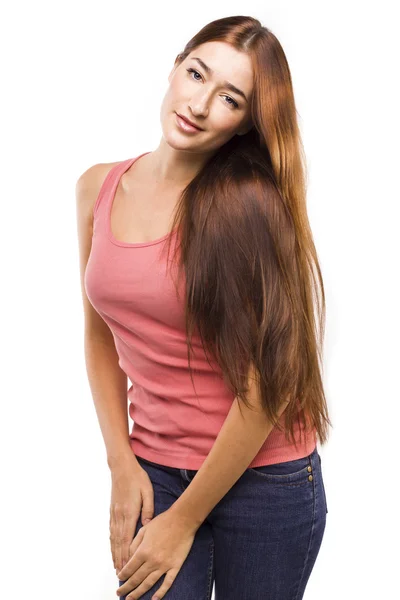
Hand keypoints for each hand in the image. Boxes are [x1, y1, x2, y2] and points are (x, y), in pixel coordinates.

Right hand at [109, 457, 154, 574]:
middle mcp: (120, 515)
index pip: (128, 537)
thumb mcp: (147, 491)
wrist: (122, 468)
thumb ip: (148, 509)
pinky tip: (112, 547)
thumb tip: (147, 525)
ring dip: (114, 552)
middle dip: (120, 558)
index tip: (127, 566)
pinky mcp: (112, 510)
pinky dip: (111, 541)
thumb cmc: (137, 478)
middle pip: (119, 541)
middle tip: (121, 573)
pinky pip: (111, 530)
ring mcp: (114, 513)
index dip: (127, 553)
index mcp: (130, 511)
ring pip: (113, 537)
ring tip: (116, 565)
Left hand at [116, 508, 197, 599]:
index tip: (119, 578)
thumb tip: (127, 558)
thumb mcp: (144, 530)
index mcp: (143, 551)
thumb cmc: (163, 522)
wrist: (182, 520)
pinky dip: (160, 593)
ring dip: (138, 592)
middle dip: (126, 587)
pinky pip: (167, 583)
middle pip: (136, 578)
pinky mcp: (175, 567)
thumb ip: (134, 544)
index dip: (122, 575)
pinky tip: (154, 599)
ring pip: (148, 583)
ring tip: (130, 599)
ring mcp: (164, 566)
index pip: (129, 568)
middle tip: (119, 593)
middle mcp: (152, 561)